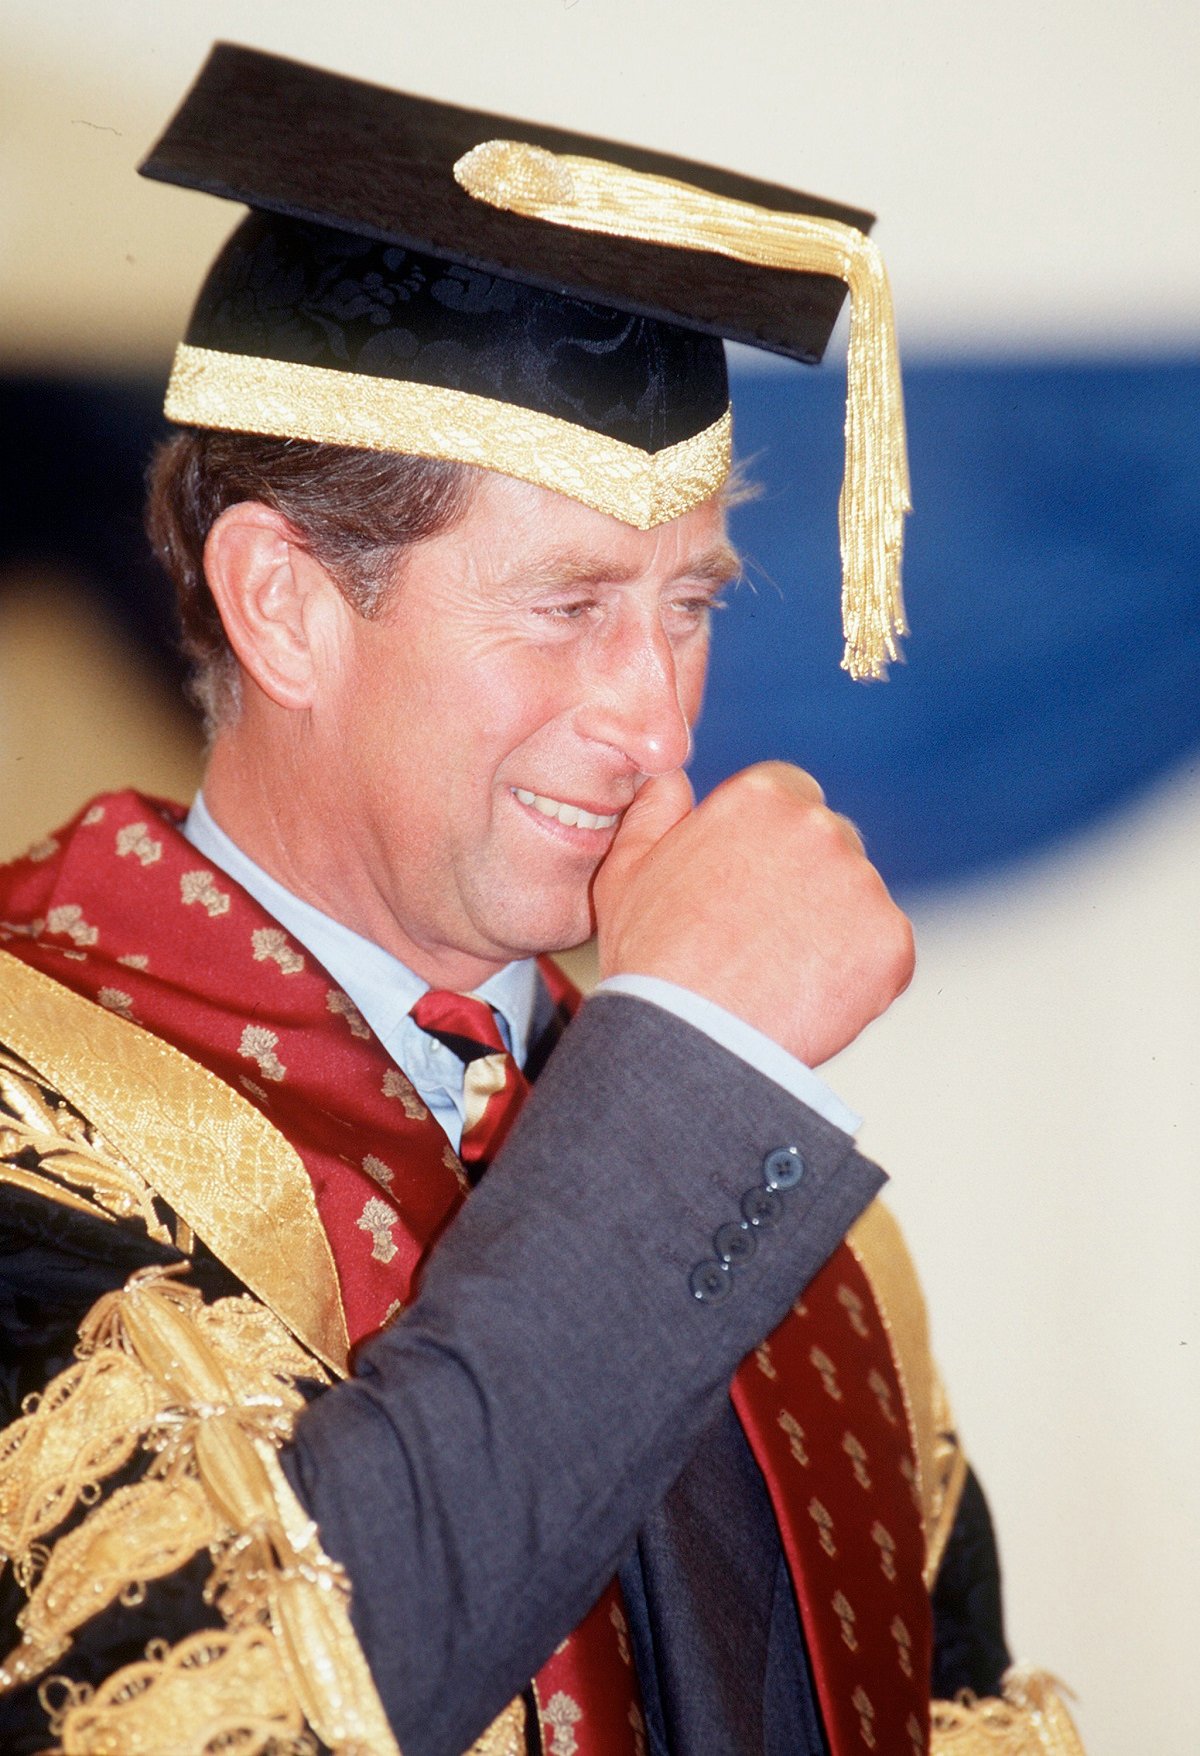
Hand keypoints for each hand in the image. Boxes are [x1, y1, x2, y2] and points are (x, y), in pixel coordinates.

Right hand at [592, 762, 913, 1065]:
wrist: (689, 1041)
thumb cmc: (652, 960)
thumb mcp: (626, 870)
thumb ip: (655, 811)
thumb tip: (671, 781)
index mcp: (761, 796)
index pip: (791, 794)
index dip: (770, 840)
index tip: (752, 881)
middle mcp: (820, 828)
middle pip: (831, 842)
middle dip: (808, 880)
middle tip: (764, 934)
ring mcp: (862, 885)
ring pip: (857, 898)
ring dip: (833, 926)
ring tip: (781, 972)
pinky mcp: (891, 941)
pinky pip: (881, 951)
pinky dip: (857, 975)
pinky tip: (808, 996)